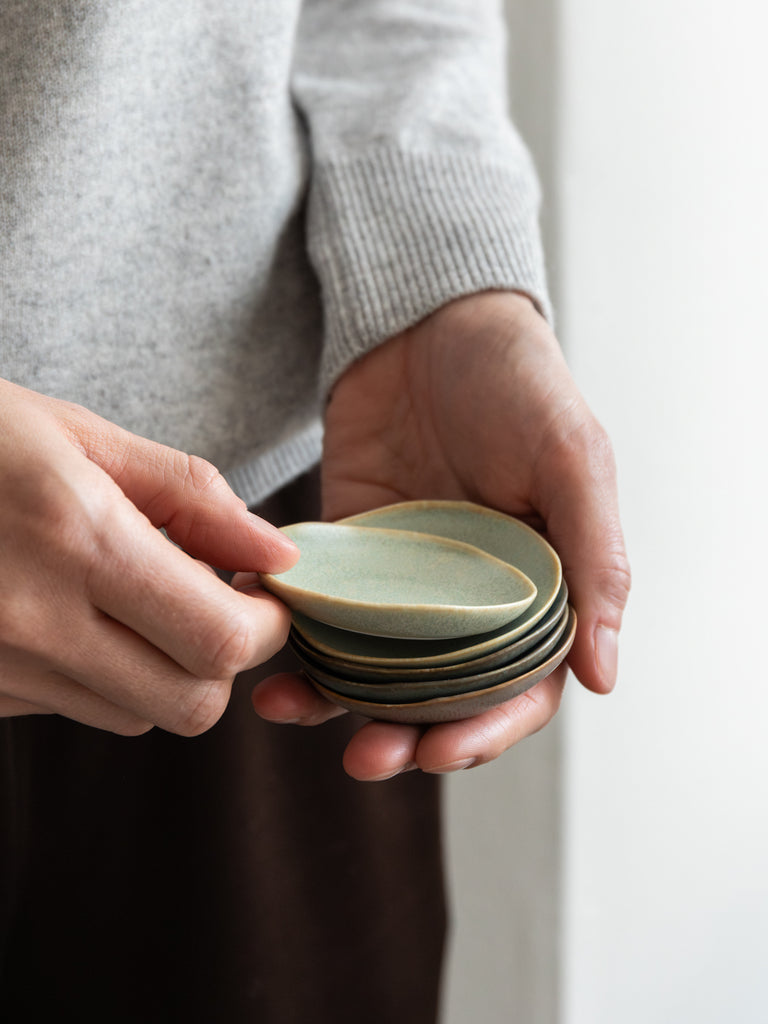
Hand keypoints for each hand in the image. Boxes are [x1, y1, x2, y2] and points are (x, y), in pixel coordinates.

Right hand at [0, 380, 297, 734]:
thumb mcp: (84, 438)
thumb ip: (193, 498)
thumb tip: (278, 551)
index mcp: (76, 539)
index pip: (220, 639)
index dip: (266, 625)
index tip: (262, 595)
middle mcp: (33, 619)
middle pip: (190, 704)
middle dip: (223, 660)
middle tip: (215, 603)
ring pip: (137, 716)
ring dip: (163, 670)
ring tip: (134, 600)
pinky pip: (74, 708)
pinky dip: (101, 674)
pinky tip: (73, 613)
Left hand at [250, 292, 630, 779]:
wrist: (427, 320)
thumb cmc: (517, 381)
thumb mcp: (574, 460)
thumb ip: (597, 561)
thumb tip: (605, 676)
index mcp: (539, 586)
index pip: (521, 685)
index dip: (487, 729)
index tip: (440, 752)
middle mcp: (470, 595)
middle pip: (440, 693)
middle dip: (405, 735)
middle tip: (365, 760)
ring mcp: (404, 577)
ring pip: (373, 666)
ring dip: (339, 702)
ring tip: (294, 713)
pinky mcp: (347, 551)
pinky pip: (323, 611)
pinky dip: (298, 638)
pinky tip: (270, 657)